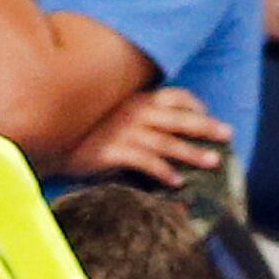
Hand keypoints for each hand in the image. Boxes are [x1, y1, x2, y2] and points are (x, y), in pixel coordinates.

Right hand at [61, 85, 230, 183]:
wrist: (50, 139)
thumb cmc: (84, 128)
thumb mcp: (113, 115)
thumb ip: (138, 118)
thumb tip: (161, 131)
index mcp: (137, 100)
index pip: (175, 96)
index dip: (195, 105)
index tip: (208, 113)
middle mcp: (135, 112)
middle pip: (179, 118)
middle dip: (206, 126)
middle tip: (228, 135)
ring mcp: (125, 131)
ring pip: (167, 142)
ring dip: (192, 153)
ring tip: (213, 162)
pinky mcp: (113, 151)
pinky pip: (145, 161)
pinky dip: (163, 171)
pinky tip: (177, 182)